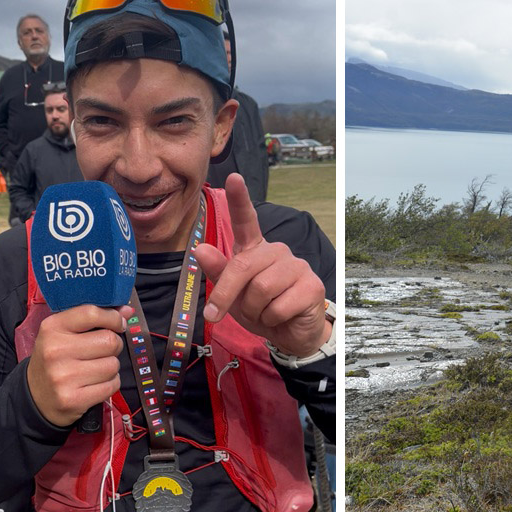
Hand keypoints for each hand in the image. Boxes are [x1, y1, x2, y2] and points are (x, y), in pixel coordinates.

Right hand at [26, 305, 128, 426]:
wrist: (35, 396)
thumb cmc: (56, 359)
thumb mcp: (64, 333)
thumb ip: (95, 318)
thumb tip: (127, 311)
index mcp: (51, 328)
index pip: (92, 313)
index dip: (113, 318)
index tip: (118, 324)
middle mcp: (55, 351)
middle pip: (110, 341)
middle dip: (113, 346)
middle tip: (101, 352)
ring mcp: (63, 377)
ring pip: (113, 365)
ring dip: (111, 367)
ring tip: (94, 369)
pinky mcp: (72, 399)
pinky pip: (112, 385)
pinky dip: (110, 384)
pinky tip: (94, 383)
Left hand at [195, 174, 329, 356]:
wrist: (291, 334)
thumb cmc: (259, 309)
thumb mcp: (231, 294)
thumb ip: (218, 272)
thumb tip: (200, 249)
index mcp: (255, 249)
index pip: (246, 220)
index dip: (240, 199)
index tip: (234, 178)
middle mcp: (277, 251)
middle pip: (243, 267)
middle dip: (226, 295)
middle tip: (215, 316)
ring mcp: (297, 266)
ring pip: (261, 289)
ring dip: (254, 310)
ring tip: (263, 312)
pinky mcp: (312, 285)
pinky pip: (278, 306)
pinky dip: (271, 319)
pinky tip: (281, 317)